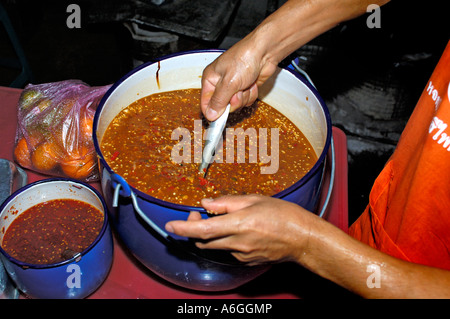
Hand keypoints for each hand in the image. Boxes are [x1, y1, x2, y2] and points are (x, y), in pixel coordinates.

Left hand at [165, 194, 318, 265]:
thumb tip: (207, 203)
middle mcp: (238, 242)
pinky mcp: (246, 261)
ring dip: (208, 236)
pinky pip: (227, 251)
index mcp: (239, 224)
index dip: (183, 228)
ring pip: (214, 247)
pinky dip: (223, 241)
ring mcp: (241, 255)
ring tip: (218, 221)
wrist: (302, 239)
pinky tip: (236, 231)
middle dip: (193, 229)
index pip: (203, 230)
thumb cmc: (283, 215)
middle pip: (203, 241)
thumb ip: (227, 203)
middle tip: (197, 215)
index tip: (170, 226)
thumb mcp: (255, 200)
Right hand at [201, 37, 278, 120]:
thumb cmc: (244, 58)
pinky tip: (252, 83)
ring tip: (246, 84)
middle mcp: (220, 84)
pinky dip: (251, 94)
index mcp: (210, 80)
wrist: (265, 51)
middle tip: (238, 91)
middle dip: (234, 101)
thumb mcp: (229, 82)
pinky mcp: (246, 88)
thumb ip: (218, 101)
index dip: (214, 112)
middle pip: (223, 107)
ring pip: (237, 105)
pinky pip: (247, 100)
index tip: (221, 119)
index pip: (206, 104)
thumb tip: (210, 115)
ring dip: (244, 97)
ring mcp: (234, 86)